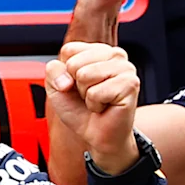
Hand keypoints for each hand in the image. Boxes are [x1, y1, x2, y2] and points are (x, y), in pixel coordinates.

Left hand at [44, 39, 140, 174]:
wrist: (96, 134)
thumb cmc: (80, 109)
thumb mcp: (56, 87)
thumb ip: (53, 71)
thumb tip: (67, 78)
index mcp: (98, 50)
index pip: (69, 50)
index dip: (65, 73)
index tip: (77, 85)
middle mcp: (114, 55)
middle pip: (75, 63)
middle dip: (76, 85)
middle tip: (89, 95)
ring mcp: (125, 68)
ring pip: (85, 75)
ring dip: (86, 95)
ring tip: (98, 100)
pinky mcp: (131, 84)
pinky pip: (96, 92)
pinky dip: (95, 104)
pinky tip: (105, 106)